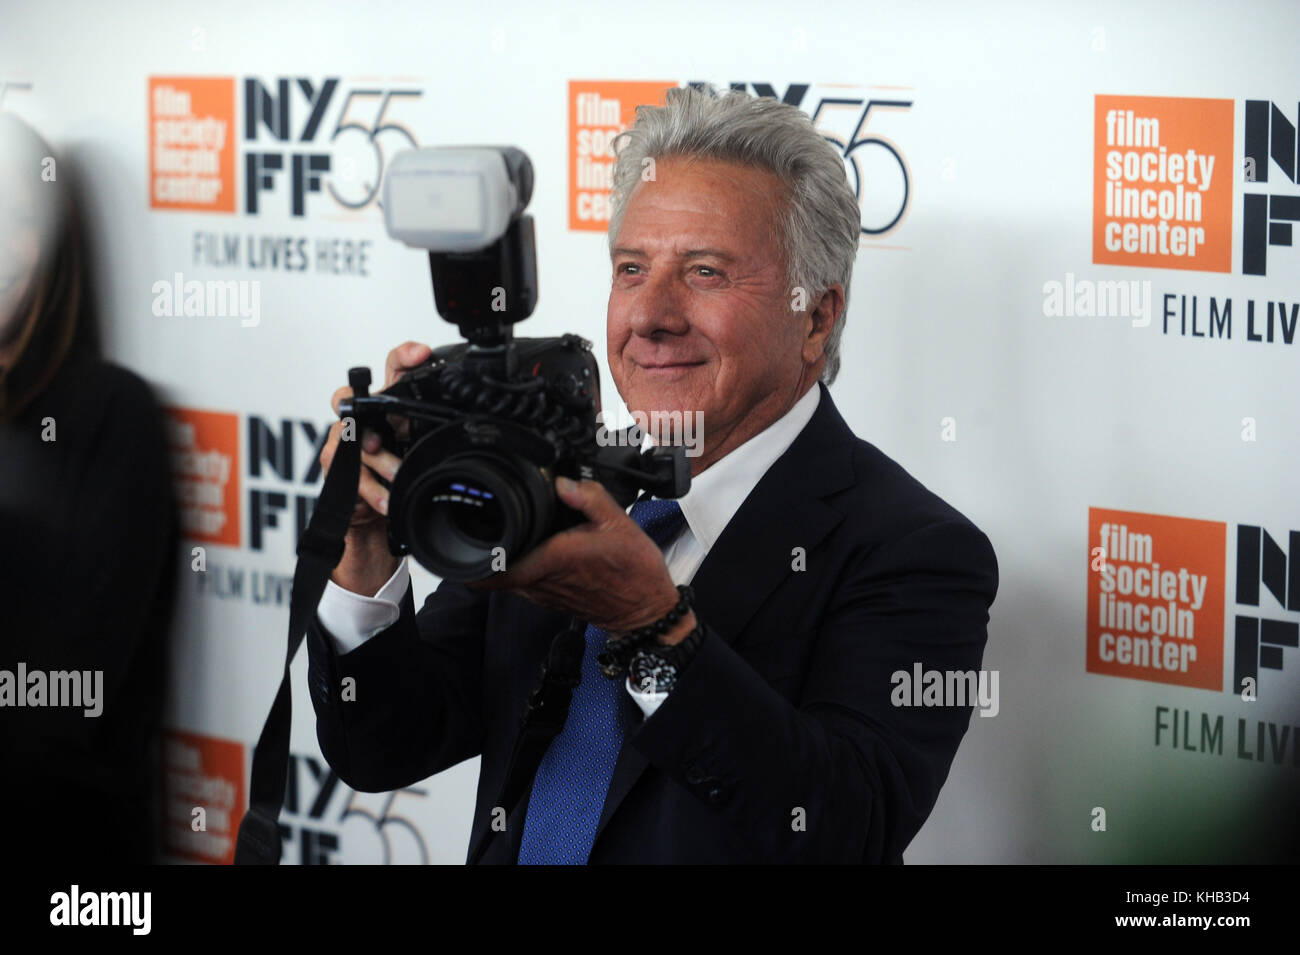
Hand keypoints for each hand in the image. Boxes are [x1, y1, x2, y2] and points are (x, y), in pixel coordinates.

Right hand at [318, 341, 431, 593]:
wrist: (381, 516)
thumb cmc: (404, 476)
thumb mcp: (429, 451)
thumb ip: (443, 437)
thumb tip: (481, 429)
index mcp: (392, 407)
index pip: (394, 369)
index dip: (405, 356)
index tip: (422, 353)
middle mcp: (365, 418)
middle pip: (350, 394)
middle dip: (364, 403)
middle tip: (384, 421)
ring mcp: (346, 441)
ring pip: (353, 437)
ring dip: (380, 460)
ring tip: (399, 475)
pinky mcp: (336, 467)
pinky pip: (349, 472)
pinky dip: (372, 489)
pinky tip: (387, 500)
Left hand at [468, 476, 691, 636]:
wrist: (646, 611)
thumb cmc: (634, 572)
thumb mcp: (619, 523)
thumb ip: (589, 497)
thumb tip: (563, 482)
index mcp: (551, 559)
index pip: (492, 568)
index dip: (470, 556)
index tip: (464, 536)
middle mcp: (541, 580)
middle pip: (491, 570)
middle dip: (485, 547)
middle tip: (486, 523)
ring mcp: (543, 593)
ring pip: (505, 577)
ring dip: (503, 557)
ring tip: (510, 532)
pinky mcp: (550, 599)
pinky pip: (523, 581)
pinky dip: (520, 566)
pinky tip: (535, 549)